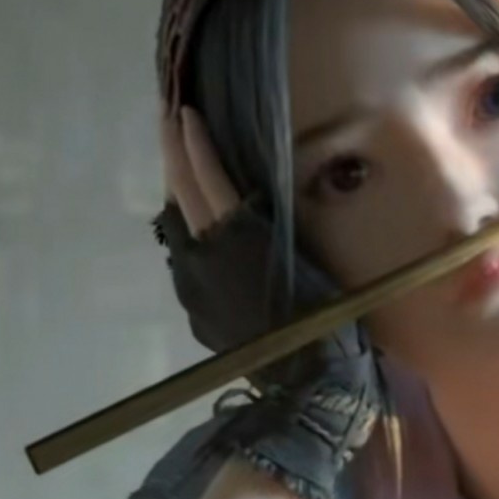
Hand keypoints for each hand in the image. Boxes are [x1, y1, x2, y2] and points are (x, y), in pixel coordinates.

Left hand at [153, 106, 382, 498]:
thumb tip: (255, 197)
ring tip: (183, 166)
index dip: (194, 143)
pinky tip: (200, 228)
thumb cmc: (327, 322)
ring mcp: (196, 288)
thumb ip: (274, 228)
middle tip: (171, 120)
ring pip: (179, 229)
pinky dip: (191, 233)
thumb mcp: (309, 263)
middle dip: (175, 154)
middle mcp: (206, 259)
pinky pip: (188, 261)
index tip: (185, 110)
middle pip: (182, 195)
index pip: (205, 178)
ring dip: (181, 193)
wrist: (310, 388)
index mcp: (237, 239)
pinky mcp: (198, 312)